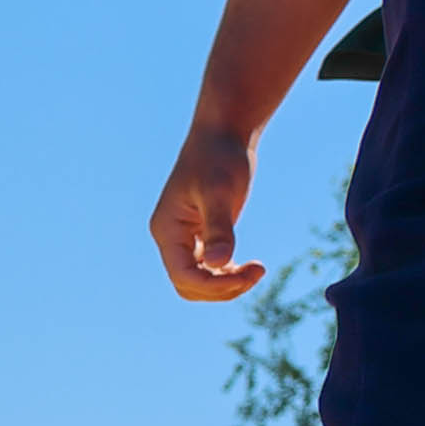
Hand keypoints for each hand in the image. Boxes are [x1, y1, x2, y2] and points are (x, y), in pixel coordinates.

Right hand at [152, 128, 267, 302]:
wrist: (223, 136)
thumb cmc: (219, 159)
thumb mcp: (220, 193)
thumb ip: (219, 229)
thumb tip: (220, 263)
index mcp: (167, 230)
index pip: (184, 276)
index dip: (214, 284)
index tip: (248, 274)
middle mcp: (172, 238)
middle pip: (189, 286)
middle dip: (222, 289)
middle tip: (256, 272)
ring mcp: (186, 238)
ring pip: (200, 282)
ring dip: (228, 285)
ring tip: (257, 269)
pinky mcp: (203, 235)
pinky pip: (211, 269)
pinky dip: (230, 275)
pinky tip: (250, 264)